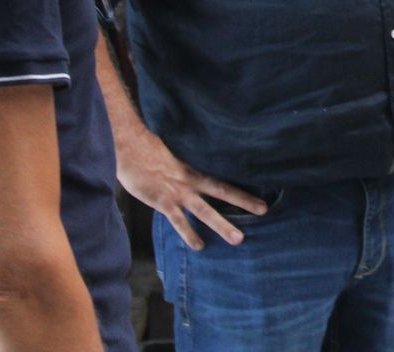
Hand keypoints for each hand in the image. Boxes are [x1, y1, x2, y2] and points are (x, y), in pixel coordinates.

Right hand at [113, 125, 265, 248]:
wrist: (129, 147)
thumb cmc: (146, 149)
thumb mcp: (171, 153)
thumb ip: (183, 163)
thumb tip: (194, 168)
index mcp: (194, 166)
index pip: (221, 175)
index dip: (239, 181)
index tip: (257, 186)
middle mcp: (190, 179)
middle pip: (222, 190)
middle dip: (243, 201)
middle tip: (264, 210)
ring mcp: (178, 192)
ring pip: (205, 211)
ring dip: (222, 224)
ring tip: (239, 239)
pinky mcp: (163, 201)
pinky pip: (179, 221)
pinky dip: (189, 234)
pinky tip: (200, 246)